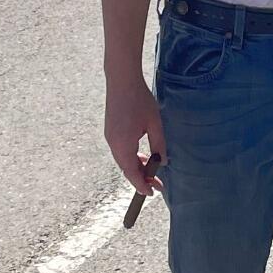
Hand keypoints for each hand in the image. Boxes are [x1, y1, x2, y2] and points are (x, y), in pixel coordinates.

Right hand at [105, 76, 166, 193]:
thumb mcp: (154, 123)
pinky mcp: (110, 130)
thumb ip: (159, 144)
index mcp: (123, 145)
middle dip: (141, 177)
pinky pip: (120, 150)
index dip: (142, 185)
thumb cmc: (139, 99)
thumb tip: (163, 162)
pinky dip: (131, 156)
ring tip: (152, 169)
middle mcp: (113, 144)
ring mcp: (110, 137)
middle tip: (157, 184)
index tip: (152, 192)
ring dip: (137, 166)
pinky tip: (142, 154)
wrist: (121, 80)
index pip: (132, 173)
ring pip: (123, 159)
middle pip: (126, 168)